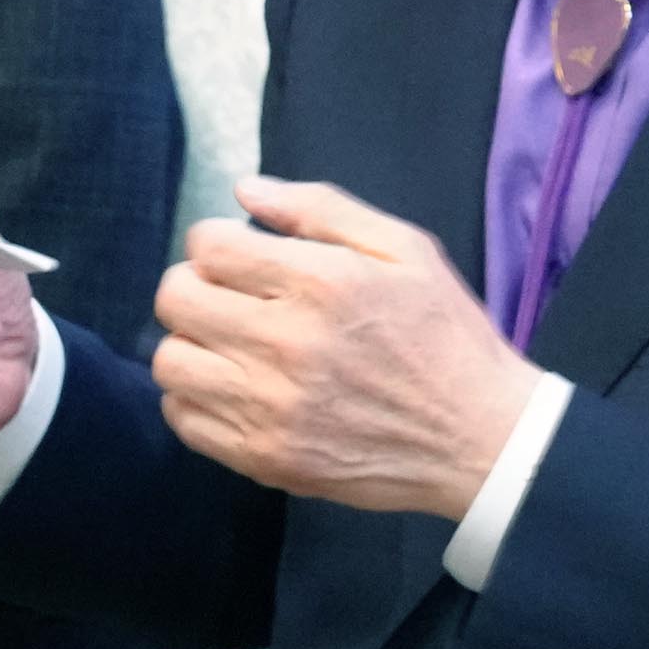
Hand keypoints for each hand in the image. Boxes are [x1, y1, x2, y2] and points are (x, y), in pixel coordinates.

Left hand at [148, 178, 539, 520]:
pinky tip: (236, 388)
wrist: (479, 438)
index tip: (242, 255)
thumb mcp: (407, 249)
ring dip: (193, 343)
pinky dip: (197, 398)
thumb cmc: (446, 336)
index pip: (208, 245)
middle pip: (175, 299)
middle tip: (229, 296)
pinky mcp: (264, 458)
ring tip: (231, 345)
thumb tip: (245, 191)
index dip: (217, 241)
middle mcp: (285, 344)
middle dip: (195, 284)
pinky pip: (184, 420)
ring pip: (170, 362)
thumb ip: (322, 209)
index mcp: (322, 283)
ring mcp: (270, 408)